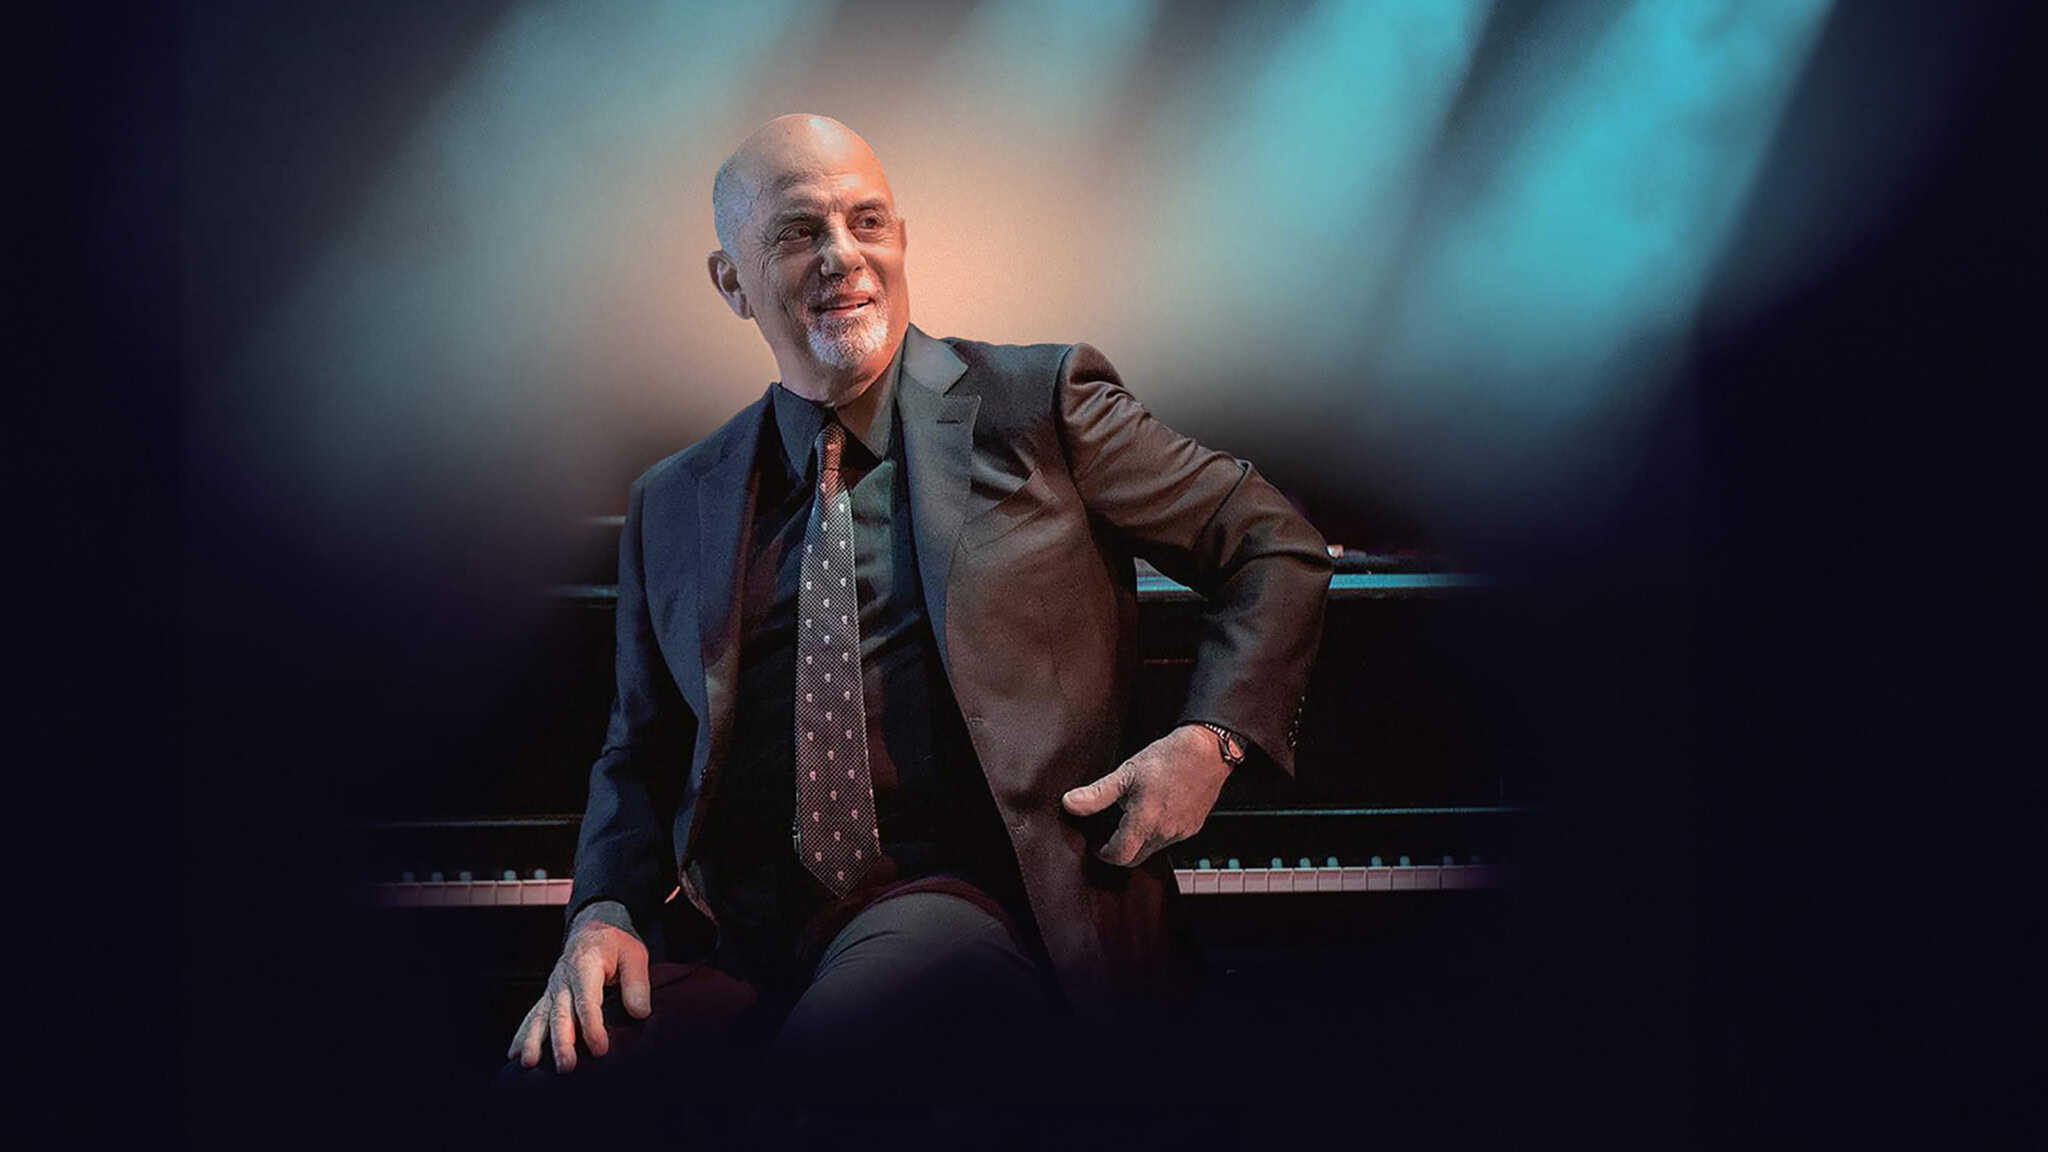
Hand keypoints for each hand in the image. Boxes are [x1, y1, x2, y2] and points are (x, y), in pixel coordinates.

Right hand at [507, 901, 651, 1071]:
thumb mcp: (634, 955)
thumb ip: (637, 983)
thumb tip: (640, 1013)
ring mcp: (553, 988)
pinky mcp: (549, 996)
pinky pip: (532, 1016)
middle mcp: (564, 979)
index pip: (587, 1000)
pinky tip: (515, 1054)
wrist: (593, 928)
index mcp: (585, 965)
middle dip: (562, 1041)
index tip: (599, 1049)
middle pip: (561, 1013)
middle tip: (566, 1066)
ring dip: (535, 1040)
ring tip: (529, 1063)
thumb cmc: (616, 944)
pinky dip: (523, 1035)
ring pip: (541, 1016)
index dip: (592, 1026)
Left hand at [1060, 724, 1232, 867]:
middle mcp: (1164, 832)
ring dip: (1140, 840)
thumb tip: (1070, 803)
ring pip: (1154, 848)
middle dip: (1122, 850)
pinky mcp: (1193, 827)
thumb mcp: (1127, 773)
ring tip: (1134, 816)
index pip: (1120, 856)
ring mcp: (1181, 832)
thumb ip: (1097, 794)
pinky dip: (1159, 832)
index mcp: (1144, 821)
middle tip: (1112, 835)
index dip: (1105, 853)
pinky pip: (1170, 839)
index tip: (1099, 845)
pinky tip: (1157, 811)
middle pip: (1136, 857)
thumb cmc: (1168, 758)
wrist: (1207, 751)